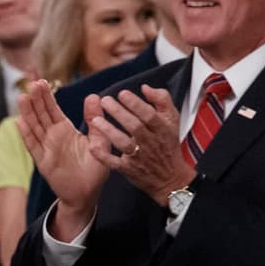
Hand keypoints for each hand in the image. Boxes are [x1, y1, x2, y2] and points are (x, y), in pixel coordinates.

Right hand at [15, 81, 108, 239]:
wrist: (88, 193)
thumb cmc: (94, 169)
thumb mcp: (100, 141)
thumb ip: (95, 120)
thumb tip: (94, 96)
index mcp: (64, 130)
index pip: (52, 109)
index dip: (46, 96)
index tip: (41, 81)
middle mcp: (52, 137)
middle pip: (41, 115)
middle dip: (36, 100)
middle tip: (32, 83)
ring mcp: (46, 149)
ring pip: (34, 127)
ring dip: (28, 113)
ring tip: (23, 97)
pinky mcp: (43, 162)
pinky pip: (34, 147)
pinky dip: (27, 135)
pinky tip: (20, 122)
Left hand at [89, 85, 193, 205]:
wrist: (170, 177)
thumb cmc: (167, 143)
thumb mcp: (172, 119)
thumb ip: (161, 99)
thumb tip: (145, 87)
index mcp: (161, 129)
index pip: (149, 114)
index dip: (135, 104)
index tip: (122, 94)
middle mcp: (151, 142)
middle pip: (135, 126)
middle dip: (119, 113)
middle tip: (105, 101)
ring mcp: (140, 157)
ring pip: (124, 143)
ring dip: (109, 131)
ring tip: (95, 120)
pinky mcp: (130, 170)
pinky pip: (115, 163)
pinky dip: (103, 156)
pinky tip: (93, 146)